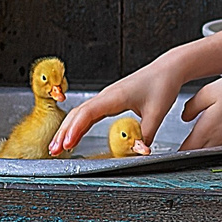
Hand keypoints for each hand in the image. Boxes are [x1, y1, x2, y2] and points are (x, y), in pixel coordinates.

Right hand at [50, 24, 221, 155]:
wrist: (167, 69)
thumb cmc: (162, 84)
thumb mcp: (157, 112)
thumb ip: (146, 134)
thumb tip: (139, 152)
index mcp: (115, 96)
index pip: (88, 113)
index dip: (75, 129)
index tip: (68, 144)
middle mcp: (107, 95)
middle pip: (78, 114)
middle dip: (64, 132)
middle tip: (53, 150)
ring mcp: (106, 97)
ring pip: (80, 113)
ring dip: (68, 129)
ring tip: (58, 146)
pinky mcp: (110, 100)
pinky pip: (89, 113)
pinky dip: (78, 124)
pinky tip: (73, 135)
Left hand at [181, 70, 221, 149]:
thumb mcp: (208, 92)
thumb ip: (192, 106)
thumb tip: (184, 117)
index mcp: (205, 131)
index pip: (185, 150)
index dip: (175, 152)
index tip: (167, 151)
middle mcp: (217, 140)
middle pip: (198, 152)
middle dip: (188, 150)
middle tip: (180, 144)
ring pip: (211, 147)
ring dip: (203, 144)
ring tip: (198, 134)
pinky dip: (217, 138)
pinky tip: (218, 126)